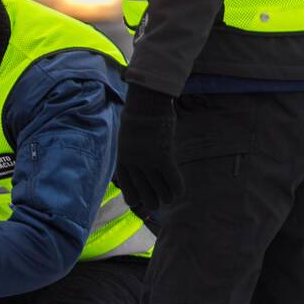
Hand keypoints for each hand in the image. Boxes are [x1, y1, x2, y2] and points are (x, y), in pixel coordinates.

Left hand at [115, 84, 182, 210]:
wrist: (146, 102)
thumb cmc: (139, 116)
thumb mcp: (128, 137)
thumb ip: (132, 152)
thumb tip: (139, 162)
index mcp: (123, 159)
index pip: (126, 188)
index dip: (133, 197)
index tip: (138, 201)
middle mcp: (134, 164)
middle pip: (144, 195)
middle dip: (153, 200)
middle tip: (159, 199)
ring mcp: (148, 161)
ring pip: (160, 192)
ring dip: (167, 196)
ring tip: (169, 195)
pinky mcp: (163, 156)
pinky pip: (173, 181)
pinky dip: (177, 188)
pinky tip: (179, 191)